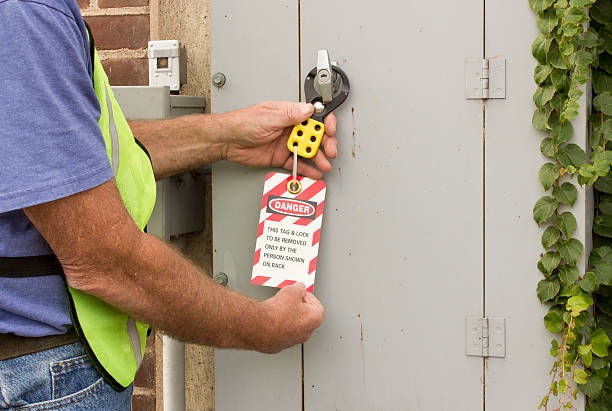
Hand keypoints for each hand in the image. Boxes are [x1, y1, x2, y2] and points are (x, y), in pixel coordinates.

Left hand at [223, 101, 337, 178]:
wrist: (228, 141)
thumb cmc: (243, 123)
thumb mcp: (268, 117)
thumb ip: (289, 115)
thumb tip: (308, 109)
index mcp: (289, 114)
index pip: (313, 116)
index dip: (325, 122)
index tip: (329, 130)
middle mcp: (290, 128)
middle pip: (315, 135)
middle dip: (325, 143)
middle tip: (330, 150)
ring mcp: (287, 143)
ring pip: (308, 150)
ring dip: (318, 157)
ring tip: (324, 164)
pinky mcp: (281, 157)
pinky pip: (298, 164)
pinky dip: (307, 169)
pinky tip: (314, 172)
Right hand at [256, 283, 324, 353]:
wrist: (260, 327)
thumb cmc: (278, 313)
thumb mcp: (291, 291)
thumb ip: (299, 288)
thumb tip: (299, 288)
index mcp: (314, 319)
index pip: (317, 305)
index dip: (308, 296)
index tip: (300, 292)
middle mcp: (306, 333)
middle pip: (305, 316)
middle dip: (298, 306)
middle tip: (289, 299)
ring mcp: (292, 341)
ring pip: (293, 325)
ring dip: (287, 316)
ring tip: (278, 307)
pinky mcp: (278, 345)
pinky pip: (280, 332)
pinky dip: (277, 325)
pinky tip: (270, 317)